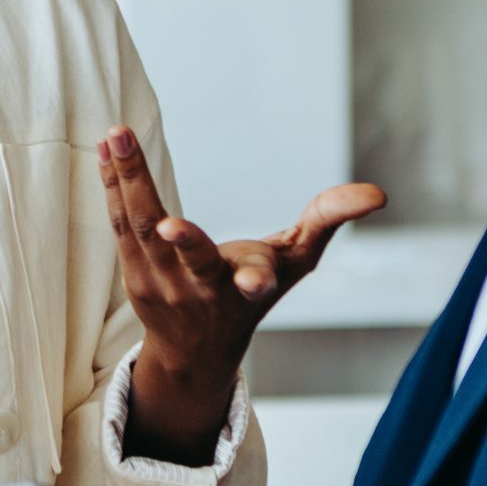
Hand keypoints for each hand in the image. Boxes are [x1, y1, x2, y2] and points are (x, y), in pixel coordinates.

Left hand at [99, 124, 383, 456]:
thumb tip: (379, 194)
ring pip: (142, 231)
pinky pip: (121, 224)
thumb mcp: (296, 259)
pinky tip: (107, 149)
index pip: (257, 283)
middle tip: (167, 219)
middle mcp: (204, 291)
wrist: (195, 349)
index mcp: (249, 289)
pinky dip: (113, 184)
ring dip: (129, 182)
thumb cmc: (252, 290)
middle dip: (181, 238)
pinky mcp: (133, 272)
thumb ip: (329, 219)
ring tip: (118, 137)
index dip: (258, 278)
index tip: (258, 280)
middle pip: (190, 260)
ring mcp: (163, 284)